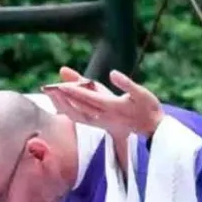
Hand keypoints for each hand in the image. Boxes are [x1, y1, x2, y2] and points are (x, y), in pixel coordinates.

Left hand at [45, 67, 164, 136]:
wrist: (152, 127)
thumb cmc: (148, 108)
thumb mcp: (142, 93)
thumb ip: (127, 83)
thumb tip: (113, 73)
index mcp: (112, 106)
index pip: (89, 98)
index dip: (74, 91)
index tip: (61, 84)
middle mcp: (104, 116)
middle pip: (79, 106)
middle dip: (63, 97)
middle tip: (49, 88)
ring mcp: (101, 122)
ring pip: (77, 115)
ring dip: (63, 106)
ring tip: (50, 95)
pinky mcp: (100, 124)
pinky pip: (80, 120)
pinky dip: (69, 113)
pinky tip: (60, 107)